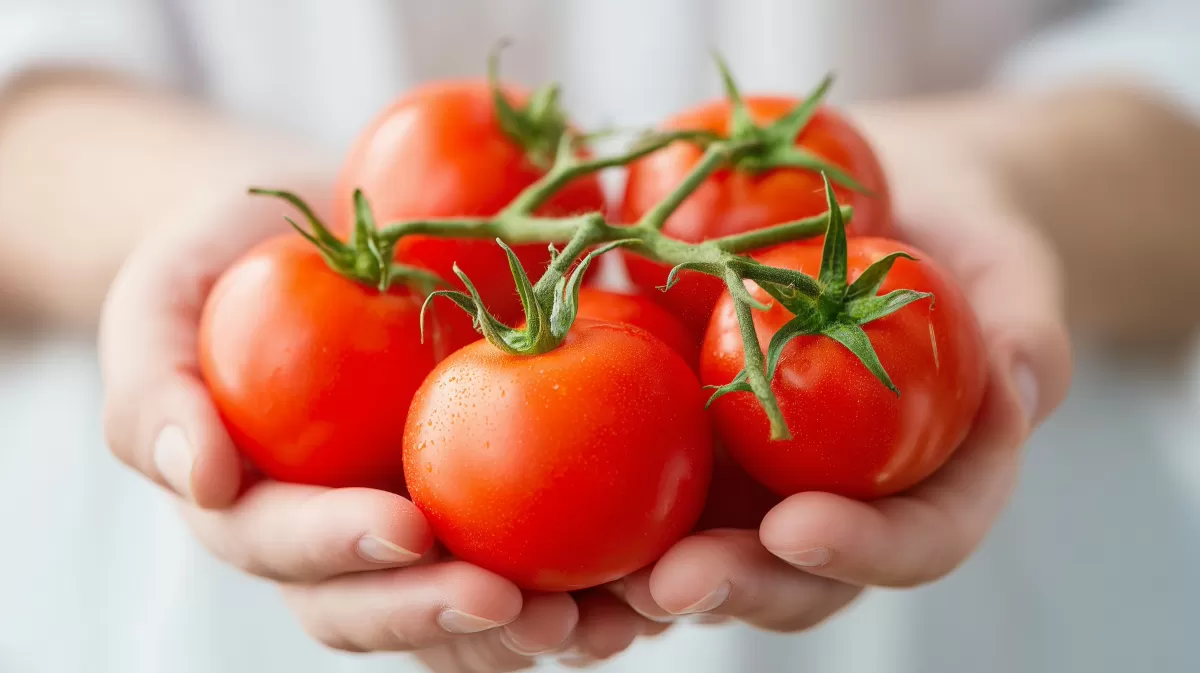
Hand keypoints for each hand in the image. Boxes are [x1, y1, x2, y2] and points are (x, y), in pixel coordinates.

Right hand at [99, 180, 658, 670]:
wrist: (309, 239)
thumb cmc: (221, 268)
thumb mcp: (159, 303)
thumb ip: (154, 389)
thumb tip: (194, 477)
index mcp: (255, 509)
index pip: (287, 551)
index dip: (343, 551)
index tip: (410, 529)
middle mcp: (337, 543)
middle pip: (384, 613)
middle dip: (451, 620)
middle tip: (529, 612)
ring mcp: (416, 529)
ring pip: (467, 613)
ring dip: (536, 630)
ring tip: (610, 623)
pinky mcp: (488, 503)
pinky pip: (536, 556)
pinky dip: (590, 578)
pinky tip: (649, 574)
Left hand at [610, 102, 1072, 629]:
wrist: (885, 202)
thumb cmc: (962, 234)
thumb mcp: (1011, 265)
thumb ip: (1025, 325)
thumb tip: (1016, 384)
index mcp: (931, 484)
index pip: (915, 541)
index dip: (863, 551)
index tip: (799, 528)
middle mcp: (840, 503)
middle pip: (796, 576)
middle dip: (736, 586)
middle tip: (673, 582)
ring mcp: (760, 483)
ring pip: (709, 553)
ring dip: (646, 579)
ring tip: (590, 581)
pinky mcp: (691, 444)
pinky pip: (641, 485)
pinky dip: (591, 510)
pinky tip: (532, 514)